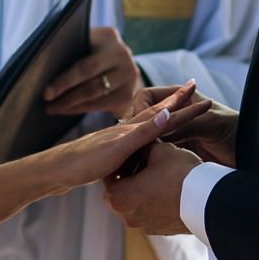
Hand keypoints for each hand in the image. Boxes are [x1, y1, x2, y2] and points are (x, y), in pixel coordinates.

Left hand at [44, 26, 143, 118]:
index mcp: (108, 37)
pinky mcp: (127, 95)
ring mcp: (128, 77)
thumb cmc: (93, 53)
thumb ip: (71, 47)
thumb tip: (39, 65)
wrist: (123, 69)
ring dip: (69, 103)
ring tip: (51, 108)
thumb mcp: (88, 42)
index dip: (64, 78)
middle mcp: (122, 55)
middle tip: (46, 99)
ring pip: (93, 94)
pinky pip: (98, 105)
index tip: (45, 90)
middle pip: (89, 76)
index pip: (84, 59)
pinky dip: (78, 109)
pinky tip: (65, 110)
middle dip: (64, 89)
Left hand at [46, 80, 210, 188]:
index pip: (164, 115)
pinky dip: (148, 135)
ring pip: (147, 125)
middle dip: (177, 102)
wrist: (55, 171)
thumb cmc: (84, 162)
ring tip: (176, 107)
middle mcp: (125, 131)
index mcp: (131, 130)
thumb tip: (169, 113)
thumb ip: (143, 132)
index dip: (184, 107)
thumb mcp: (118, 149)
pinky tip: (143, 140)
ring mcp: (117, 140)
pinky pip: (137, 140)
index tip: (203, 95)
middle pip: (157, 113)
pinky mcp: (110, 152)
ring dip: (164, 116)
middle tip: (194, 87)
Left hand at [102, 140, 201, 234]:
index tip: (131, 149)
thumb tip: (141, 140)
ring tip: (158, 173)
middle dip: (130, 174)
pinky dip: (154, 201)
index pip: (110, 173)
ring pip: (136, 202)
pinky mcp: (159, 230)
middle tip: (143, 160)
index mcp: (117, 197)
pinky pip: (150, 212)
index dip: (122, 158)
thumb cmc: (179, 173)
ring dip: (142, 189)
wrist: (209, 201)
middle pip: (121, 190)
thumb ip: (144, 145)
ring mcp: (142, 226)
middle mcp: (125, 216)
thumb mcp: (159, 150)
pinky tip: (168, 188)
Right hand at [126, 84, 238, 167]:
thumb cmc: (236, 133)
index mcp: (180, 99)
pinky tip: (143, 170)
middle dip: (134, 131)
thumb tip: (156, 130)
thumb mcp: (209, 124)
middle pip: (142, 119)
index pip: (146, 97)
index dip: (139, 109)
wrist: (252, 158)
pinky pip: (154, 155)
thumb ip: (184, 124)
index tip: (138, 126)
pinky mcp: (175, 154)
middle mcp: (173, 117)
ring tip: (131, 161)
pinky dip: (147, 160)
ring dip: (138, 147)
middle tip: (128, 147)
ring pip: (145, 139)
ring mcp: (173, 136)